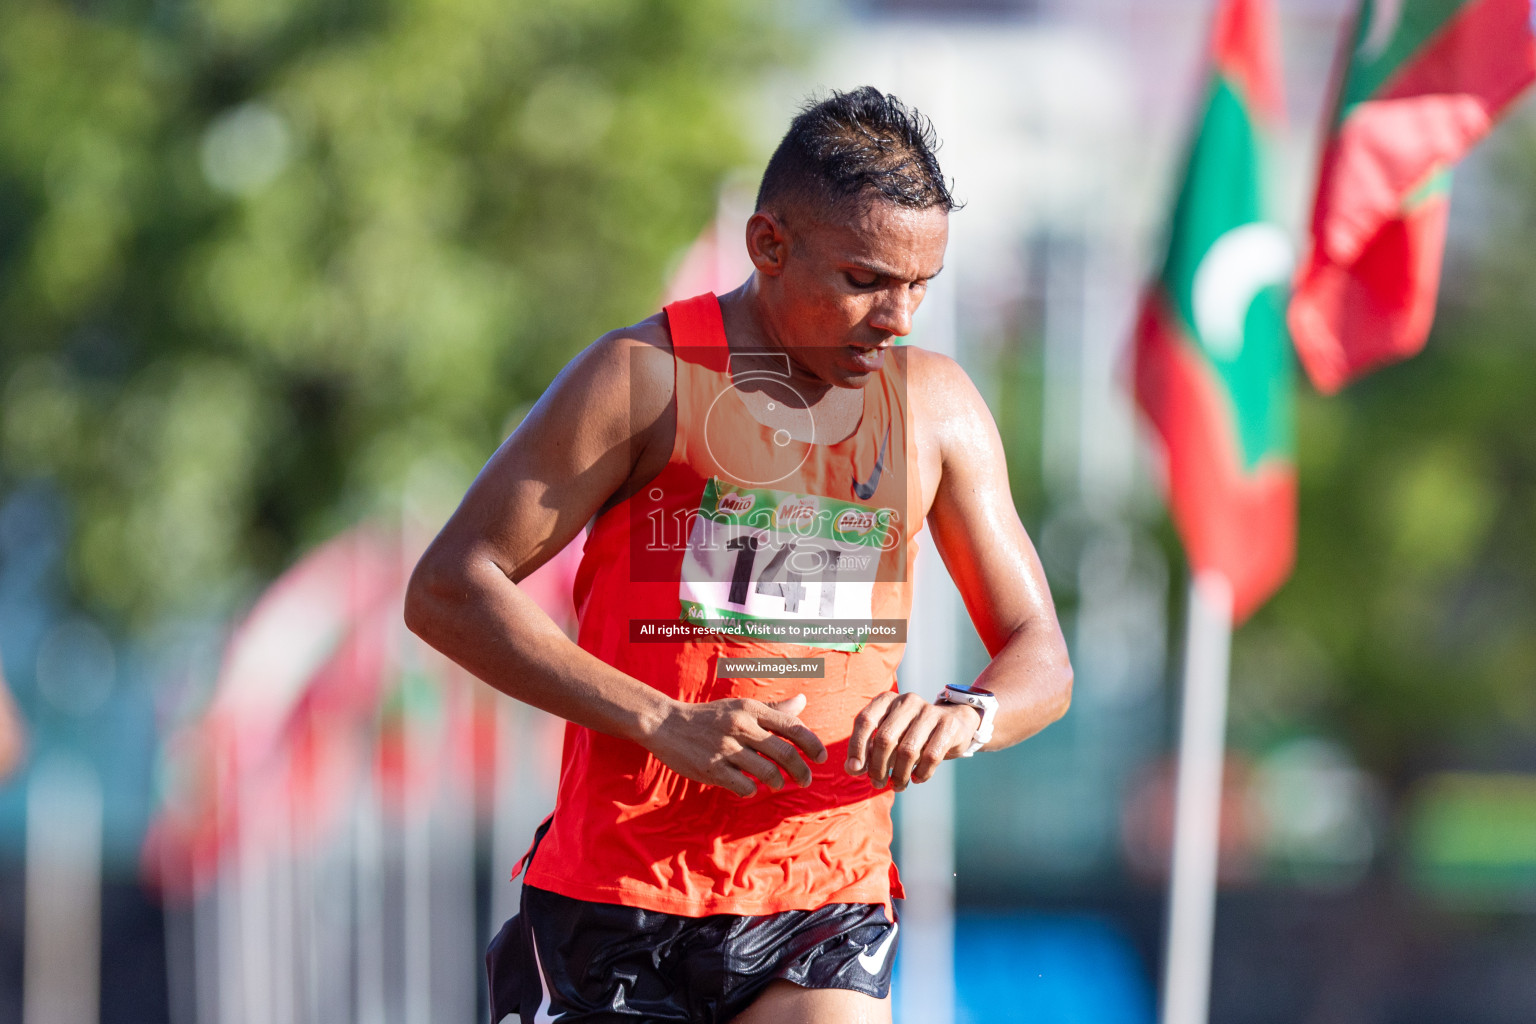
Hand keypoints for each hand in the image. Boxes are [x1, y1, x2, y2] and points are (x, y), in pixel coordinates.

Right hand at [645, 694, 827, 797]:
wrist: (665, 724)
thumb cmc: (709, 717)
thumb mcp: (740, 706)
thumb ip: (773, 709)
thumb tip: (802, 701)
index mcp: (750, 709)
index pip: (791, 726)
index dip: (811, 744)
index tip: (820, 757)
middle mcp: (740, 726)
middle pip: (784, 753)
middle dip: (801, 771)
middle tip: (806, 780)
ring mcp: (725, 748)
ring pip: (767, 772)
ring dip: (777, 782)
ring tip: (777, 784)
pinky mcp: (711, 768)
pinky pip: (743, 786)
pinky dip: (751, 790)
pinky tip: (749, 787)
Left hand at [845, 692, 978, 790]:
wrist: (953, 723)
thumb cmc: (910, 733)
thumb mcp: (888, 737)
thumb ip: (867, 751)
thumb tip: (852, 769)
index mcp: (887, 700)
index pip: (865, 720)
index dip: (856, 746)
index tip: (855, 769)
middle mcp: (907, 701)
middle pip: (885, 738)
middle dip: (878, 767)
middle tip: (877, 783)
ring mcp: (929, 711)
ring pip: (907, 751)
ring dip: (899, 775)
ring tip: (897, 785)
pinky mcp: (948, 725)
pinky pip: (931, 756)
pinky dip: (921, 773)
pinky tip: (916, 779)